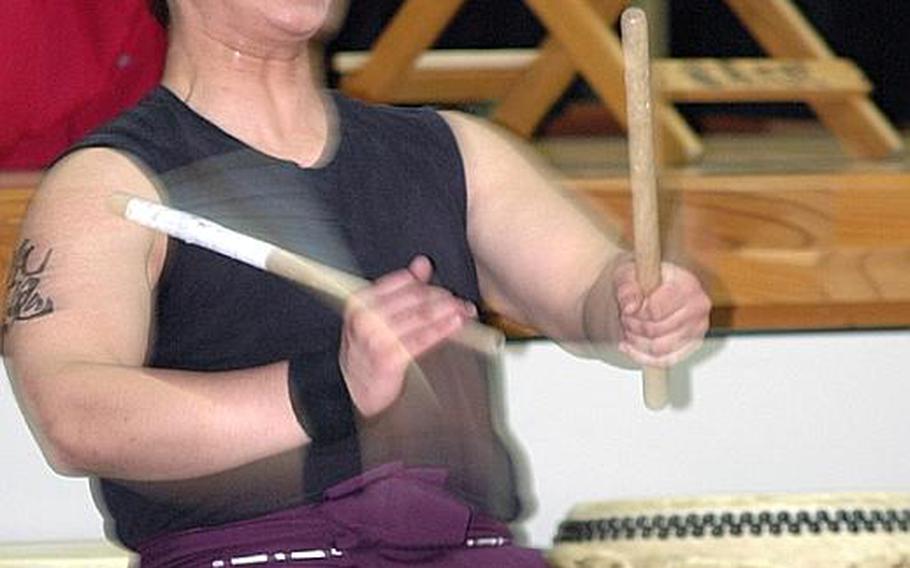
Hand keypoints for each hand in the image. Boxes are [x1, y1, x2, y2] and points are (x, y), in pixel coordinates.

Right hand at [339, 255, 476, 416]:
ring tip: (465, 311)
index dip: (429, 285)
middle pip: (415, 298)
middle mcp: (366, 317)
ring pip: (422, 316)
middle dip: (443, 298)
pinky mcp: (389, 357)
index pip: (403, 282)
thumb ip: (401, 288)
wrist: (358, 389)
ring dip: (448, 311)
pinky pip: (423, 338)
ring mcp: (377, 337)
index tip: (445, 290)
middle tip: (461, 302)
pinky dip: (443, 329)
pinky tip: (456, 324)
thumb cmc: (368, 350)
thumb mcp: (378, 314)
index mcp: (361, 301)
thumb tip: (422, 264)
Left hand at [613, 260, 710, 366]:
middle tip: (625, 319)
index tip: (627, 309)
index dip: (635, 314)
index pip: (655, 311)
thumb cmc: (644, 276)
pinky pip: (666, 360)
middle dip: (633, 328)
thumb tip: (631, 307)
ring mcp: (697, 329)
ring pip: (659, 348)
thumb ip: (627, 288)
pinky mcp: (692, 345)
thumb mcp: (629, 273)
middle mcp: (698, 307)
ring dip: (637, 342)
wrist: (654, 283)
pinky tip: (630, 347)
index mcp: (687, 285)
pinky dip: (643, 357)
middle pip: (656, 331)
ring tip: (628, 330)